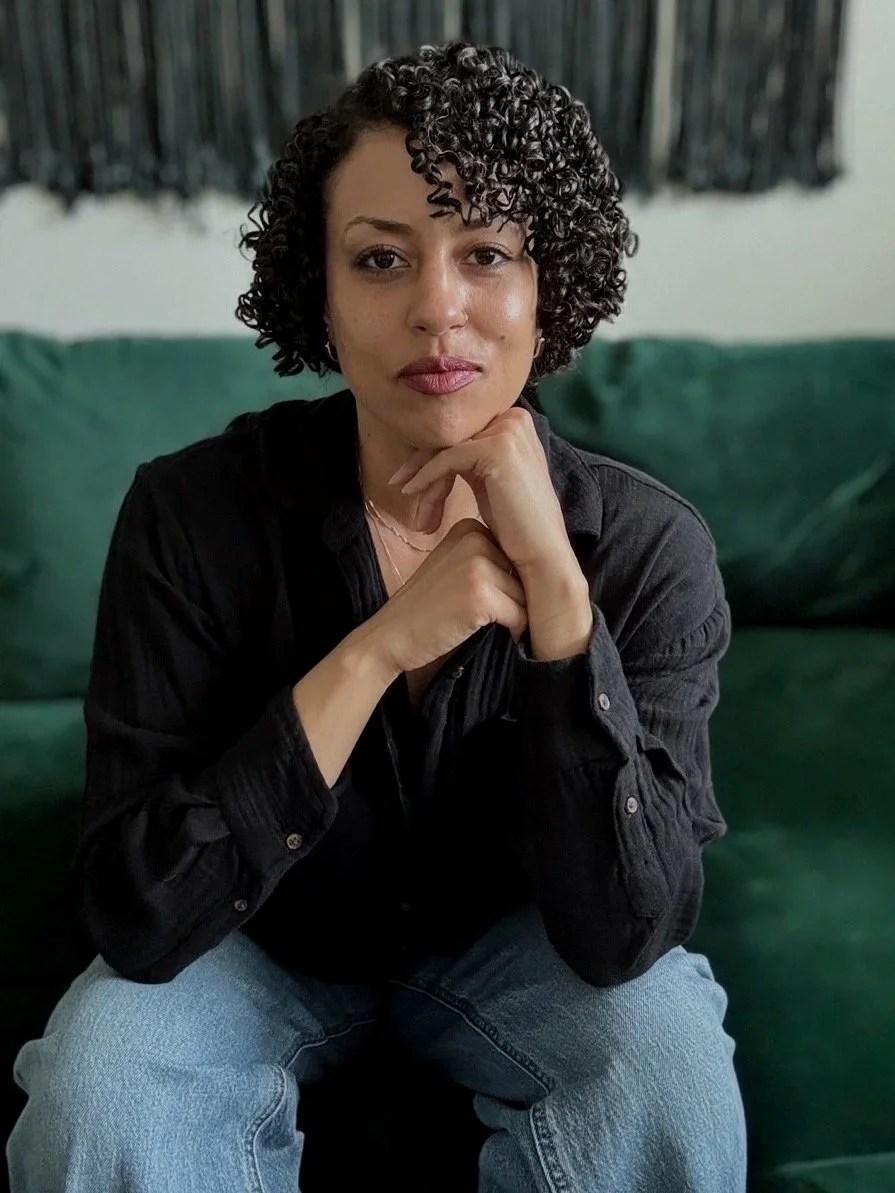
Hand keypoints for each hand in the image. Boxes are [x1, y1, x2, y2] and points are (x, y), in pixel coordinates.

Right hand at [366, 519, 527, 674]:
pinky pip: (520, 617)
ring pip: (525, 597)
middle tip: (472, 611)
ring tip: (472, 620)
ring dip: (508, 616)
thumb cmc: (426, 608)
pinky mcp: (482, 595)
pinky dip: (509, 631)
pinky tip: (477, 629)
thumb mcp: (455, 567)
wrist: (391, 634)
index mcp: (469, 527)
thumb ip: (488, 558)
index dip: (504, 584)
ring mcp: (479, 565)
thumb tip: (540, 568)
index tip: (475, 595)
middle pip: (523, 576)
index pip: (515, 558)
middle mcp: (475, 538)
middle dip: (509, 600)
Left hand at [388, 407, 570, 576]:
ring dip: (422, 477)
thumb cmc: (515, 527)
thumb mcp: (488, 482)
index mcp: (513, 423)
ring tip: (410, 503)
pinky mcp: (498, 447)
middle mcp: (514, 419)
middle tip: (398, 487)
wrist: (541, 554)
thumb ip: (469, 460)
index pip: (460, 432)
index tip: (406, 478)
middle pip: (451, 436)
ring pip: (446, 448)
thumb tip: (430, 451)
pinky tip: (410, 493)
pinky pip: (447, 458)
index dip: (430, 455)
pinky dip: (426, 476)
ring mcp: (508, 430)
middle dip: (422, 465)